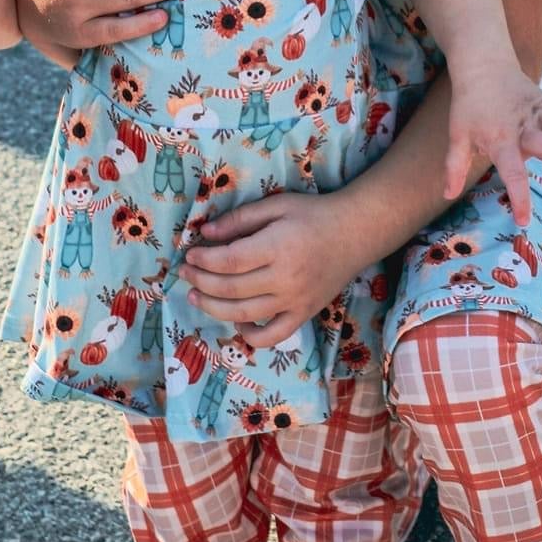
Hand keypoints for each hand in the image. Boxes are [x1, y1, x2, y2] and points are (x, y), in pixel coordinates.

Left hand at [179, 192, 364, 346]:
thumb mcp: (276, 205)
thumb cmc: (313, 214)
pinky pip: (273, 336)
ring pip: (245, 314)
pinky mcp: (304, 314)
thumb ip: (239, 219)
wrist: (356, 233)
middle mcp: (285, 279)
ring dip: (213, 308)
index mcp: (278, 247)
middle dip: (201, 282)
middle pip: (231, 288)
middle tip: (185, 273)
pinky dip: (251, 335)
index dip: (204, 261)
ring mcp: (295, 301)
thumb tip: (205, 234)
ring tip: (195, 297)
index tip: (190, 254)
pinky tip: (237, 322)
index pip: (229, 261)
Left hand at [444, 61, 541, 228]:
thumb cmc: (468, 106)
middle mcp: (523, 126)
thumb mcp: (457, 136)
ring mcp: (538, 111)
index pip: (511, 172)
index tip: (523, 220)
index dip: (518, 197)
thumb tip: (447, 195)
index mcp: (501, 140)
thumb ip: (454, 166)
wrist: (480, 65)